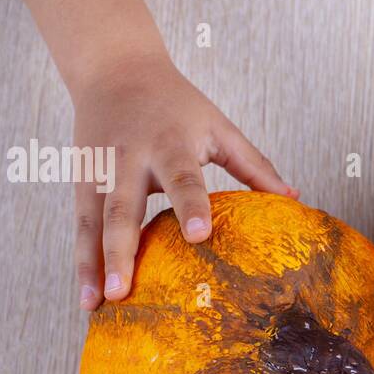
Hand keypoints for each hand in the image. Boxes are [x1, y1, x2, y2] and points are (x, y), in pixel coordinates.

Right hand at [71, 52, 296, 309]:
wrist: (114, 68)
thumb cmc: (177, 103)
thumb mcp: (218, 126)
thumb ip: (253, 165)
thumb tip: (293, 199)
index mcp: (169, 143)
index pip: (182, 178)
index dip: (190, 205)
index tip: (199, 235)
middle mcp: (128, 159)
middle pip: (122, 208)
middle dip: (121, 251)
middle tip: (124, 291)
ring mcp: (99, 172)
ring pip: (92, 222)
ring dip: (92, 265)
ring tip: (96, 305)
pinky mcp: (80, 182)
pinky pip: (80, 226)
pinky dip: (82, 261)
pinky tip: (87, 296)